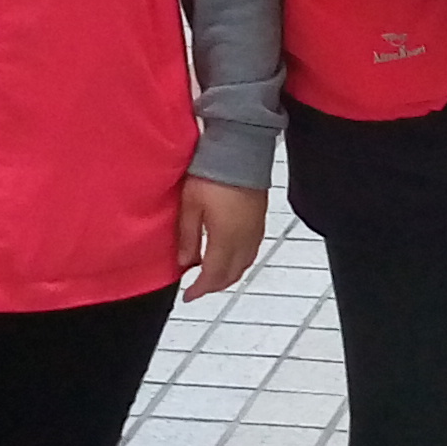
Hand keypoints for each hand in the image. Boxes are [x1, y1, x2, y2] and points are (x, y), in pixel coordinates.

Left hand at [179, 178, 268, 298]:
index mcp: (226, 238)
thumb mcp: (190, 205)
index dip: (200, 289)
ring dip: (228, 275)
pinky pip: (252, 252)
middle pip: (231, 275)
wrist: (240, 149)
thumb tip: (185, 263)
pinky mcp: (260, 220)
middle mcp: (245, 239)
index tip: (188, 296)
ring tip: (211, 274)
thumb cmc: (212, 173)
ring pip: (244, 265)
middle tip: (197, 288)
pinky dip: (239, 262)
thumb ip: (188, 237)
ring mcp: (255, 230)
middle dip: (214, 286)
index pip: (213, 275)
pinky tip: (228, 256)